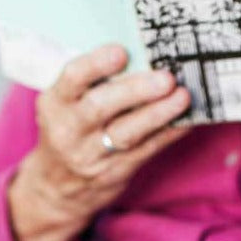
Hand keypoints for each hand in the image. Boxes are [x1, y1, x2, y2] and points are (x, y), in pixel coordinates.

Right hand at [9, 44, 190, 240]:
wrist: (57, 189)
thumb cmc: (70, 132)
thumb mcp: (66, 107)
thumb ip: (93, 85)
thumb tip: (142, 55)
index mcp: (55, 103)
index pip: (72, 79)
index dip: (96, 64)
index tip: (122, 52)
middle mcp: (69, 129)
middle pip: (100, 106)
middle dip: (135, 90)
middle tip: (165, 78)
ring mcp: (91, 155)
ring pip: (126, 133)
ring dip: (158, 113)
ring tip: (182, 97)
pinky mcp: (114, 173)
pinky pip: (145, 150)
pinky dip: (168, 134)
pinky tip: (186, 120)